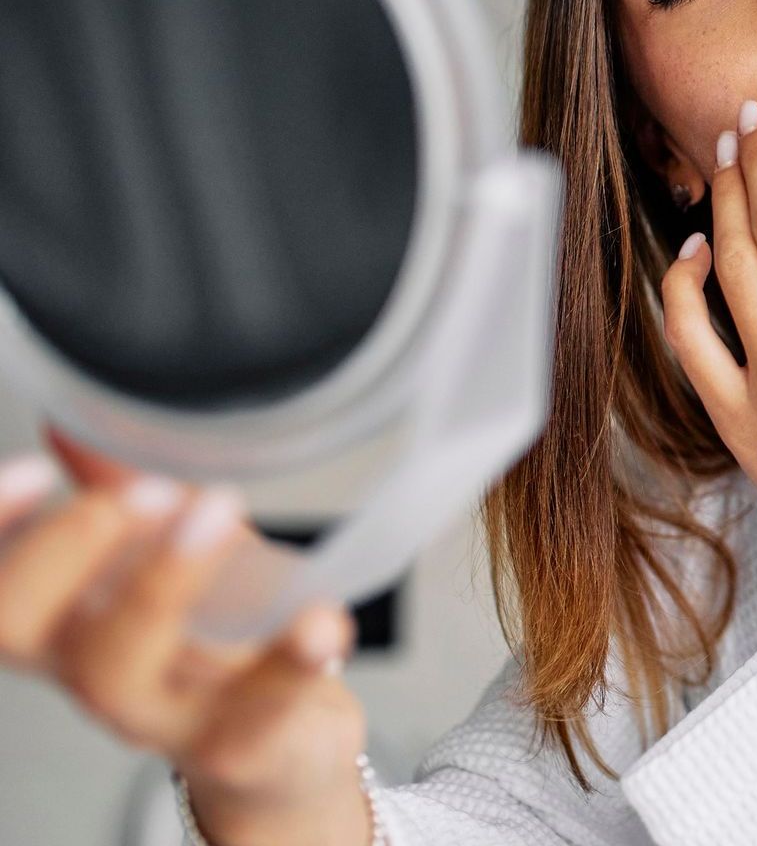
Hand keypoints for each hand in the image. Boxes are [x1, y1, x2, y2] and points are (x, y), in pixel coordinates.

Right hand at [0, 425, 371, 844]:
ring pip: (118, 673)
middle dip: (68, 548)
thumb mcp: (176, 557)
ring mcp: (160, 716)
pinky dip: (290, 659)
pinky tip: (321, 619)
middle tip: (145, 488)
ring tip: (219, 511)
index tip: (32, 470)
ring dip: (163, 583)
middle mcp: (93, 672)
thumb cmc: (218, 640)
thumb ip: (126, 490)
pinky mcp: (235, 743)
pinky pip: (255, 709)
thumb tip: (76, 418)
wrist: (283, 744)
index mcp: (68, 624)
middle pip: (25, 627)